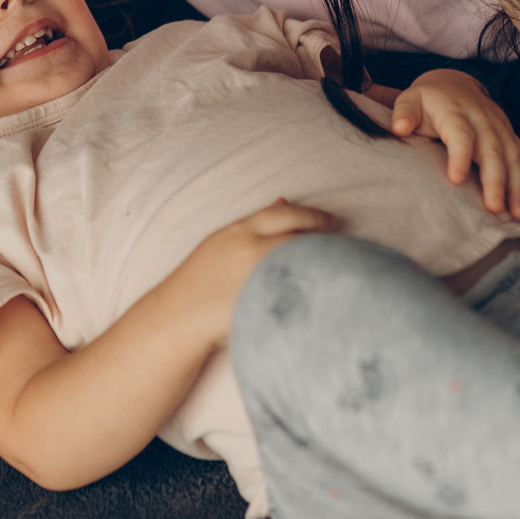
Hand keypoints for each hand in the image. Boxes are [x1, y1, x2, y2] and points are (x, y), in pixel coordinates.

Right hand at [174, 199, 340, 340]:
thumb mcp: (224, 242)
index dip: (315, 217)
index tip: (333, 223)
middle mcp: (247, 250)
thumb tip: (285, 201)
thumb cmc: (200, 280)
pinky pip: (293, 297)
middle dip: (324, 240)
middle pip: (298, 238)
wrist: (174, 317)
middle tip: (344, 247)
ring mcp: (252, 279)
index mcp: (239, 232)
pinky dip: (310, 293)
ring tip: (338, 270)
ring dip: (320, 266)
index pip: (286, 215)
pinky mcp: (256, 305)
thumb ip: (255, 223)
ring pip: (299, 266)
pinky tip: (323, 297)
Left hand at [388, 68, 519, 218]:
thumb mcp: (410, 100)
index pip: (460, 135)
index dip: (459, 156)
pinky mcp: (510, 135)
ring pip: (513, 156)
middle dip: (495, 180)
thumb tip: (399, 127)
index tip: (454, 179)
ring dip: (518, 185)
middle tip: (494, 208)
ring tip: (518, 213)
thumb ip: (403, 112)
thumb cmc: (427, 100)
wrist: (452, 83)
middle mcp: (482, 120)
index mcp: (455, 113)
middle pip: (491, 151)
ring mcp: (500, 128)